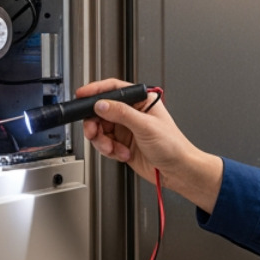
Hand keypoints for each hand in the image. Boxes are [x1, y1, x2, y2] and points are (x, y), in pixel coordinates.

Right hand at [76, 78, 222, 212]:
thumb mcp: (146, 126)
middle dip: (95, 124)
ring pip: (100, 129)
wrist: (178, 171)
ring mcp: (126, 129)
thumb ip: (122, 113)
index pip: (114, 89)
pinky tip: (121, 154)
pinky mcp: (122, 144)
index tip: (82, 96)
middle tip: (94, 132)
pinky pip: (105, 144)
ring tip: (113, 148)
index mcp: (141, 101)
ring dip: (103, 141)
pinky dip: (109, 150)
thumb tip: (101, 104)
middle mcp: (132, 113)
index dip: (96, 91)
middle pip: (101, 111)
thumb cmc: (173, 146)